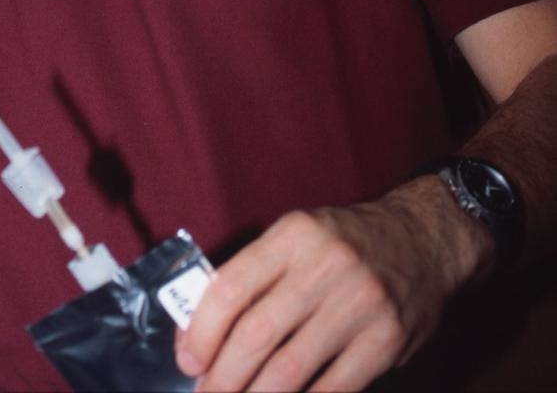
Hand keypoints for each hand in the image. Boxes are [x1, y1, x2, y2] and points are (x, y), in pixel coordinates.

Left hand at [175, 177, 493, 390]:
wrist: (423, 237)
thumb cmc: (345, 241)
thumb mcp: (299, 236)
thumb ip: (257, 275)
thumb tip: (202, 330)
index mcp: (294, 234)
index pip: (231, 288)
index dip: (202, 332)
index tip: (188, 360)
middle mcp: (324, 266)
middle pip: (256, 335)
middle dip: (222, 377)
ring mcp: (358, 304)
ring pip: (289, 370)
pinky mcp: (385, 341)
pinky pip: (332, 389)